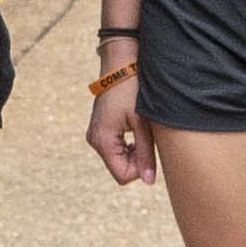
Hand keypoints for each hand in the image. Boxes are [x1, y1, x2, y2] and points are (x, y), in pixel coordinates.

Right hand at [84, 57, 155, 186]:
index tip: (150, 150)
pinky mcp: (100, 129)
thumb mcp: (143, 123)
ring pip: (118, 159)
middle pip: (120, 169)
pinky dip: (128, 145)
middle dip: (137, 160)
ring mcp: (96, 134)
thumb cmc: (133, 91)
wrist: (121, 65)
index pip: (123, 176)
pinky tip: (136, 129)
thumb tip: (149, 181)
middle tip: (148, 138)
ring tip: (142, 131)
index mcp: (104, 140)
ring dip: (134, 151)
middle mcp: (95, 140)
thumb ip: (145, 154)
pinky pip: (115, 148)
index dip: (140, 169)